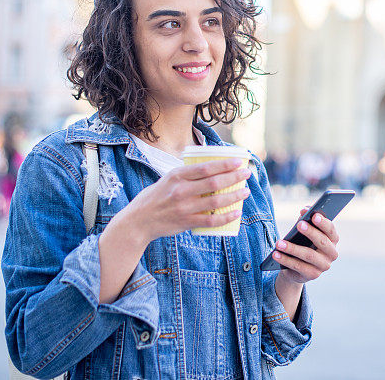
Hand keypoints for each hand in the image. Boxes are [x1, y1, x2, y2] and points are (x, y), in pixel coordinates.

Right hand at [119, 158, 251, 245]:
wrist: (138, 221)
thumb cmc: (155, 197)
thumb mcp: (167, 179)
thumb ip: (186, 175)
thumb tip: (212, 168)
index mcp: (176, 175)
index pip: (205, 168)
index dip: (224, 165)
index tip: (239, 161)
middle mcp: (180, 191)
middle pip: (214, 183)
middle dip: (234, 178)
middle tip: (247, 174)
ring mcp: (184, 208)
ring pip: (215, 202)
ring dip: (234, 196)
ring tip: (245, 191)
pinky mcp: (186, 222)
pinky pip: (211, 220)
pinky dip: (226, 217)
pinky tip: (236, 212)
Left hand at [273, 206, 339, 284]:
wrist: (297, 267)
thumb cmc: (303, 242)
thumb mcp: (304, 230)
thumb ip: (306, 219)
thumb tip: (305, 210)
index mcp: (333, 239)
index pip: (330, 230)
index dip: (323, 222)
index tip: (314, 215)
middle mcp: (332, 253)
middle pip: (322, 242)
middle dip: (310, 232)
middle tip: (298, 224)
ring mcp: (324, 265)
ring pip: (308, 255)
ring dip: (292, 248)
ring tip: (279, 243)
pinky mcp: (313, 275)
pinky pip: (299, 267)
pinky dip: (286, 260)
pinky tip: (276, 254)